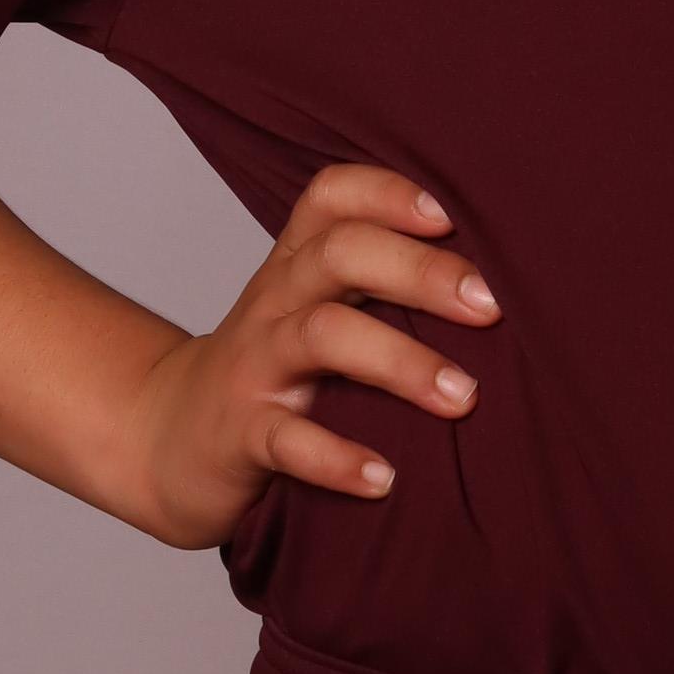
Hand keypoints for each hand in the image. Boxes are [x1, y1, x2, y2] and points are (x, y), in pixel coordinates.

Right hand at [114, 164, 497, 549]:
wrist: (165, 439)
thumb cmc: (271, 370)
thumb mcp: (312, 310)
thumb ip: (382, 286)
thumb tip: (508, 284)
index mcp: (297, 266)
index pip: (331, 198)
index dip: (388, 193)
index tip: (450, 215)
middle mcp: (275, 303)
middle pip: (340, 255)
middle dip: (420, 272)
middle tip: (490, 307)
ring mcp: (255, 367)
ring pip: (322, 336)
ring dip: (400, 363)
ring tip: (463, 397)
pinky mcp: (239, 435)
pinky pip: (286, 440)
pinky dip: (337, 459)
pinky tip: (386, 479)